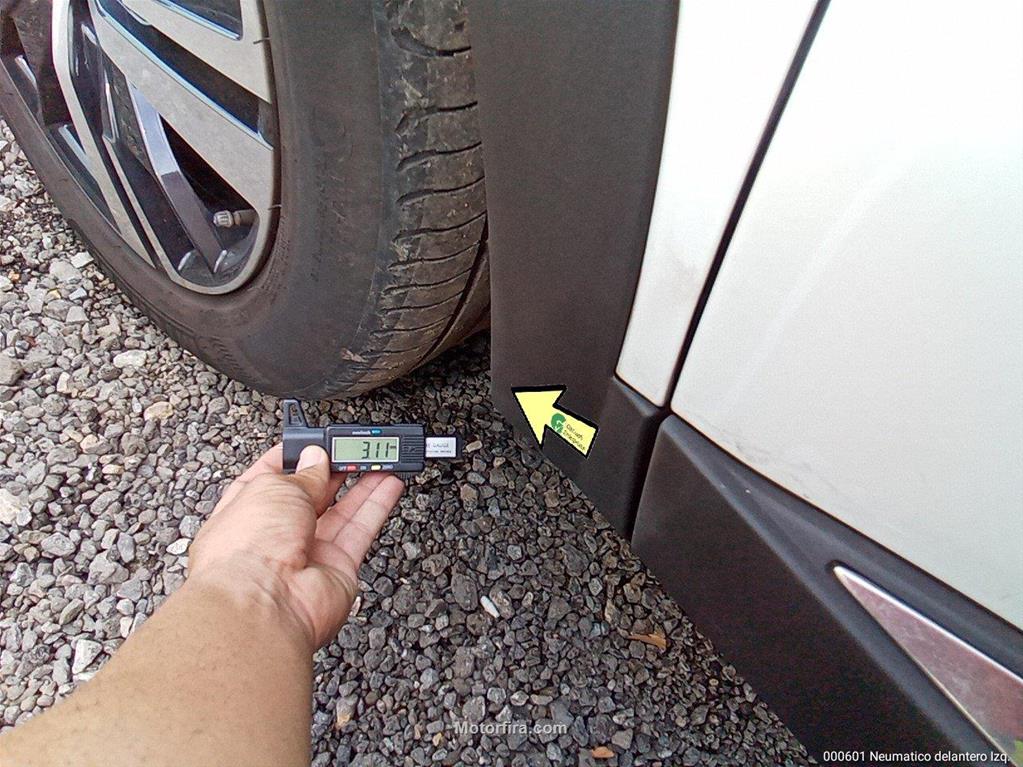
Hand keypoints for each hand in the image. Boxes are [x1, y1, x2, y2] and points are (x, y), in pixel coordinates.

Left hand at [188, 444, 404, 648]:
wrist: (263, 605)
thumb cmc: (246, 550)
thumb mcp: (274, 489)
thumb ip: (303, 473)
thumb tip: (317, 458)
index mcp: (248, 508)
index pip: (275, 475)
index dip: (300, 455)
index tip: (320, 441)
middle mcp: (276, 532)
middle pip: (314, 493)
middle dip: (336, 468)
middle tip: (358, 448)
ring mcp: (308, 552)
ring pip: (342, 510)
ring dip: (364, 482)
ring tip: (383, 458)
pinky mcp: (337, 568)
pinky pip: (361, 530)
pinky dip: (377, 505)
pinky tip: (389, 484)